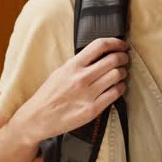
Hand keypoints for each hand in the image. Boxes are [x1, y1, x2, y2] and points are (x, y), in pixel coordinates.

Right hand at [10, 37, 129, 143]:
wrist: (37, 118)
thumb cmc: (48, 95)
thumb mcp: (60, 72)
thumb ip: (79, 64)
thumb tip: (100, 55)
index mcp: (72, 66)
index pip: (99, 45)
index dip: (115, 42)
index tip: (122, 45)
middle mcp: (81, 78)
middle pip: (113, 60)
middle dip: (123, 57)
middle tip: (125, 59)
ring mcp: (88, 94)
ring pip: (117, 75)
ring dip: (123, 73)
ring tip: (121, 74)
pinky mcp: (93, 109)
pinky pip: (115, 93)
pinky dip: (120, 88)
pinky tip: (117, 87)